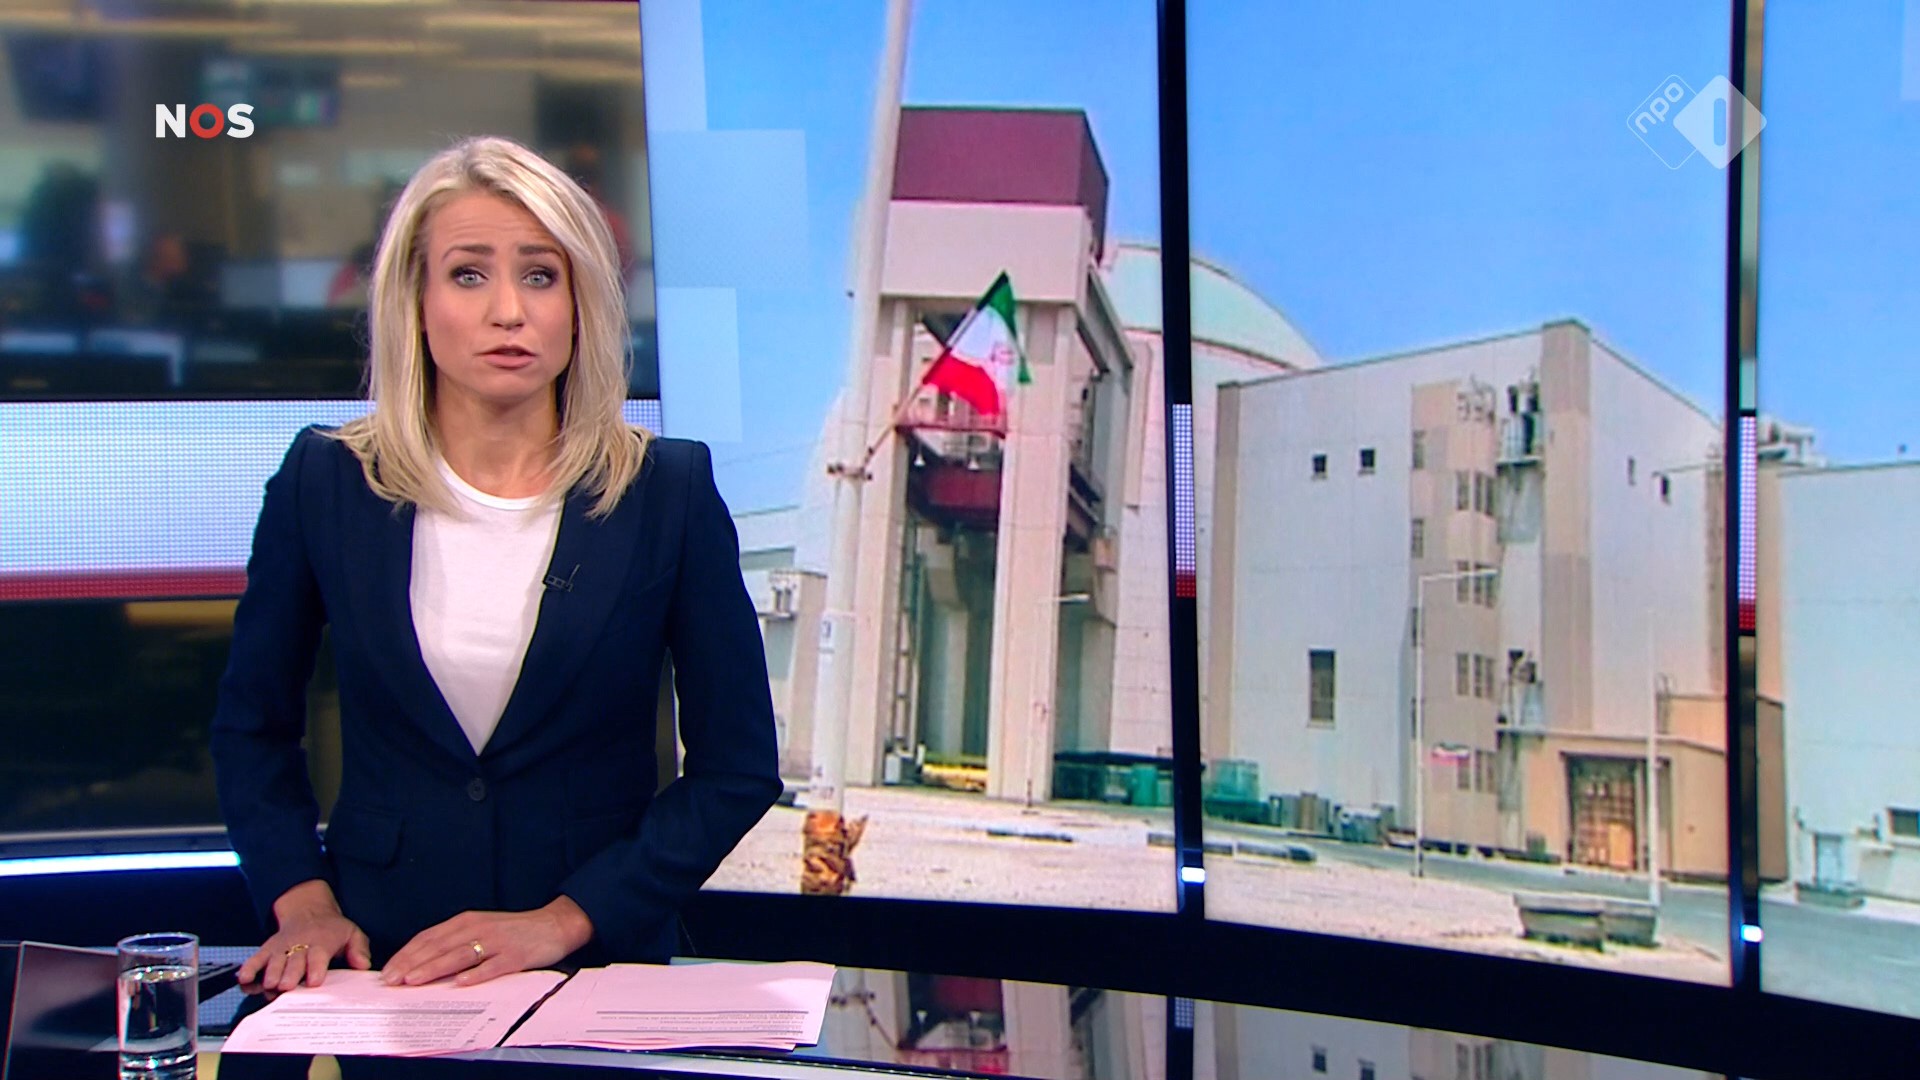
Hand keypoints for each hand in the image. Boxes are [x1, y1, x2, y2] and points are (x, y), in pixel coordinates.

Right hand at [238, 879, 371, 993]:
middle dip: (290, 974)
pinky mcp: (268, 950)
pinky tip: (244, 980)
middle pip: (293, 961)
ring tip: (269, 986)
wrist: (308, 910)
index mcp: (321, 943)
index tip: (314, 981)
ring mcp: (282, 948)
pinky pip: (256, 959)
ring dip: (271, 974)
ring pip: (274, 962)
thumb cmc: (332, 929)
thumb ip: (358, 950)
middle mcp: (299, 946)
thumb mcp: (351, 934)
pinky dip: (249, 969)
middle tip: (287, 987)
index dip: (316, 968)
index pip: (318, 956)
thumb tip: (363, 965)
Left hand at [381, 896, 592, 987]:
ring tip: (414, 980)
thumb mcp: (480, 930)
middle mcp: (478, 929)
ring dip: (435, 967)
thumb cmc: (513, 931)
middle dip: (412, 963)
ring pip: (459, 955)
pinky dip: (476, 974)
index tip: (388, 971)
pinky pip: (493, 966)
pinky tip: (461, 982)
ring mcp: (497, 942)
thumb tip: (422, 963)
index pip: (429, 937)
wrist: (554, 924)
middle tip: (391, 980)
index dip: (406, 954)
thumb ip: (455, 943)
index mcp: (466, 921)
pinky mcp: (515, 956)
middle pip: (439, 946)